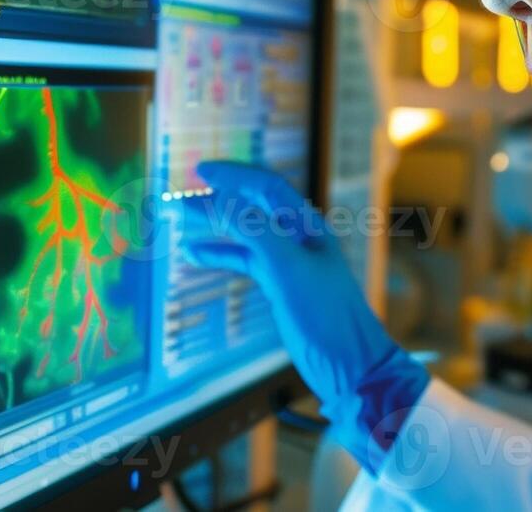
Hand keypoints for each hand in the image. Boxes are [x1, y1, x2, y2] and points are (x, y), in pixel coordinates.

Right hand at [178, 161, 427, 471]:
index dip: (233, 174)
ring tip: (182, 219)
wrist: (350, 362)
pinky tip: (196, 255)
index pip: (265, 186)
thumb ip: (254, 230)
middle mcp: (298, 237)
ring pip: (246, 232)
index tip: (199, 170)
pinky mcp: (282, 286)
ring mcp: (290, 262)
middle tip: (183, 192)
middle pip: (253, 204)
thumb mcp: (286, 266)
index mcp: (306, 225)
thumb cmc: (325, 313)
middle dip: (219, 195)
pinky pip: (246, 260)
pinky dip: (221, 254)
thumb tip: (219, 198)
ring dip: (215, 224)